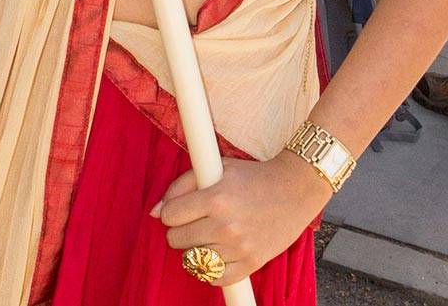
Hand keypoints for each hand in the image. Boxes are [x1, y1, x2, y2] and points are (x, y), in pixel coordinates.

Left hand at [155, 152, 327, 284]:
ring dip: (195, 249)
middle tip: (194, 222)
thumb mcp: (216, 168)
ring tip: (207, 236)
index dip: (171, 212)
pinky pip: (215, 279)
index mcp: (215, 198)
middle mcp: (225, 225)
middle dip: (180, 230)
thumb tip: (155, 212)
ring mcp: (239, 248)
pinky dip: (210, 270)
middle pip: (177, 240)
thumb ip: (181, 185)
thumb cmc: (252, 177)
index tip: (181, 209)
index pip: (169, 216)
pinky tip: (216, 254)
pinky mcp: (251, 264)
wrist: (293, 191)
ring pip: (193, 260)